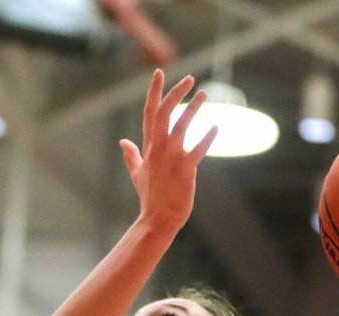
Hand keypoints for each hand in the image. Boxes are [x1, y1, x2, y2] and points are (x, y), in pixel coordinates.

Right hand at [119, 69, 216, 232]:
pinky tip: (216, 127)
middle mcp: (158, 148)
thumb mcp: (136, 173)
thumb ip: (131, 155)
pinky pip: (198, 150)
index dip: (154, 91)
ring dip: (193, 107)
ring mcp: (171, 158)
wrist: (157, 220)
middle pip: (164, 112)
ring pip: (182, 125)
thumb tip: (122, 142)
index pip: (150, 112)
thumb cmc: (150, 198)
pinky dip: (207, 138)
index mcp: (149, 147)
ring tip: (204, 93)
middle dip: (175, 92)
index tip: (160, 73)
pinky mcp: (185, 171)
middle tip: (189, 78)